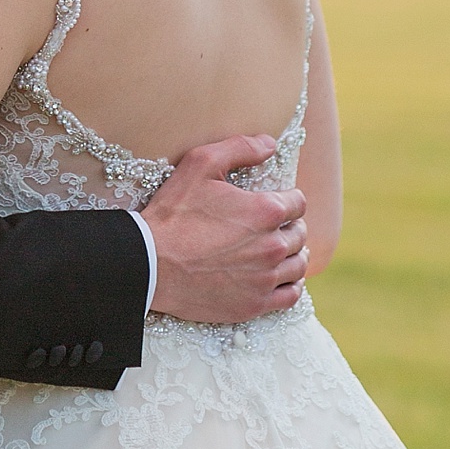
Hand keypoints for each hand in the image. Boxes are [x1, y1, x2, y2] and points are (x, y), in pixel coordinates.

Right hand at [142, 137, 309, 325]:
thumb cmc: (173, 214)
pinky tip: (276, 277)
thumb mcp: (200, 164)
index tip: (274, 203)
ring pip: (298, 265)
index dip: (287, 199)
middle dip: (288, 226)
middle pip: (299, 234)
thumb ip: (240, 148)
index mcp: (265, 211)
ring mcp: (265, 278)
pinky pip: (291, 296)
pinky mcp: (255, 304)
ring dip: (291, 255)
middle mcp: (272, 246)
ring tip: (276, 251)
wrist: (150, 264)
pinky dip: (289, 285)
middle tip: (271, 226)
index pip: (298, 203)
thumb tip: (270, 144)